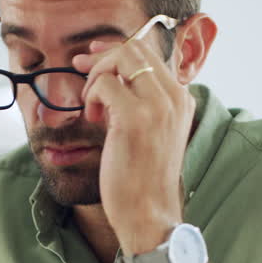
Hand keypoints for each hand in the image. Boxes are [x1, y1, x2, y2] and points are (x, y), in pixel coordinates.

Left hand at [72, 36, 194, 253]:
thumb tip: (112, 74)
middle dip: (102, 57)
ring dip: (96, 77)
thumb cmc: (143, 178)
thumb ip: (141, 103)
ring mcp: (157, 106)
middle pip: (135, 49)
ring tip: (93, 107)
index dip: (116, 50)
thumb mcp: (152, 132)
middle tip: (80, 70)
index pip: (149, 54)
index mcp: (181, 99)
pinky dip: (91, 96)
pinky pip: (105, 83)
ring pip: (121, 58)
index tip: (91, 55)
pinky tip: (94, 118)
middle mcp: (175, 97)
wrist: (149, 214)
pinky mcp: (135, 118)